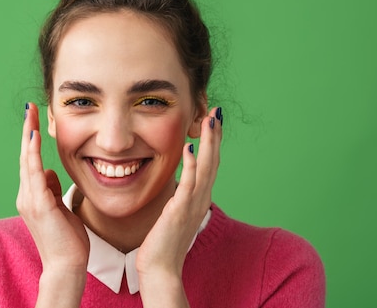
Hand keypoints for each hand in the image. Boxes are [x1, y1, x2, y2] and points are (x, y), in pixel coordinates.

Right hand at [16, 103, 89, 306]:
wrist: (66, 264)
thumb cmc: (66, 239)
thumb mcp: (59, 207)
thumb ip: (52, 189)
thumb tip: (50, 172)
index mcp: (32, 195)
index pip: (31, 161)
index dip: (32, 140)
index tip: (35, 119)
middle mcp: (26, 195)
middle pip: (26, 156)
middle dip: (28, 131)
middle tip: (30, 108)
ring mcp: (30, 199)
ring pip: (28, 161)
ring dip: (29, 136)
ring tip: (30, 115)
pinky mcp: (39, 204)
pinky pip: (34, 173)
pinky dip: (33, 154)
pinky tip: (35, 138)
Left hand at [136, 107, 222, 306]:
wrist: (160, 267)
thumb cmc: (164, 240)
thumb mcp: (175, 211)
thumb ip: (180, 194)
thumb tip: (181, 179)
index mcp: (199, 196)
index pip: (210, 162)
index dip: (212, 140)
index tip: (212, 118)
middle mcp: (200, 197)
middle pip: (213, 159)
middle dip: (215, 134)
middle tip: (216, 110)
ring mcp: (192, 204)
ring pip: (206, 167)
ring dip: (208, 142)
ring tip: (209, 119)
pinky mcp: (180, 211)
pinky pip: (188, 184)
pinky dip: (192, 165)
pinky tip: (189, 148)